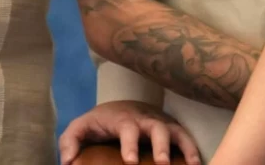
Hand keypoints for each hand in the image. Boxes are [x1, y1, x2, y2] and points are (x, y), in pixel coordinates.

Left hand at [59, 101, 200, 164]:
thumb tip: (67, 161)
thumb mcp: (81, 127)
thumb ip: (71, 141)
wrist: (119, 105)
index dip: (130, 143)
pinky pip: (185, 136)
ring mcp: (160, 122)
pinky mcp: (171, 127)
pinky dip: (193, 148)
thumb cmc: (100, 122)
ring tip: (193, 164)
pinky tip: (197, 163)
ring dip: (185, 146)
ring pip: (176, 131)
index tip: (130, 161)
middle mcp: (145, 119)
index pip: (127, 128)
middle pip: (156, 128)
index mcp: (123, 119)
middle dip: (161, 145)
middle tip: (162, 163)